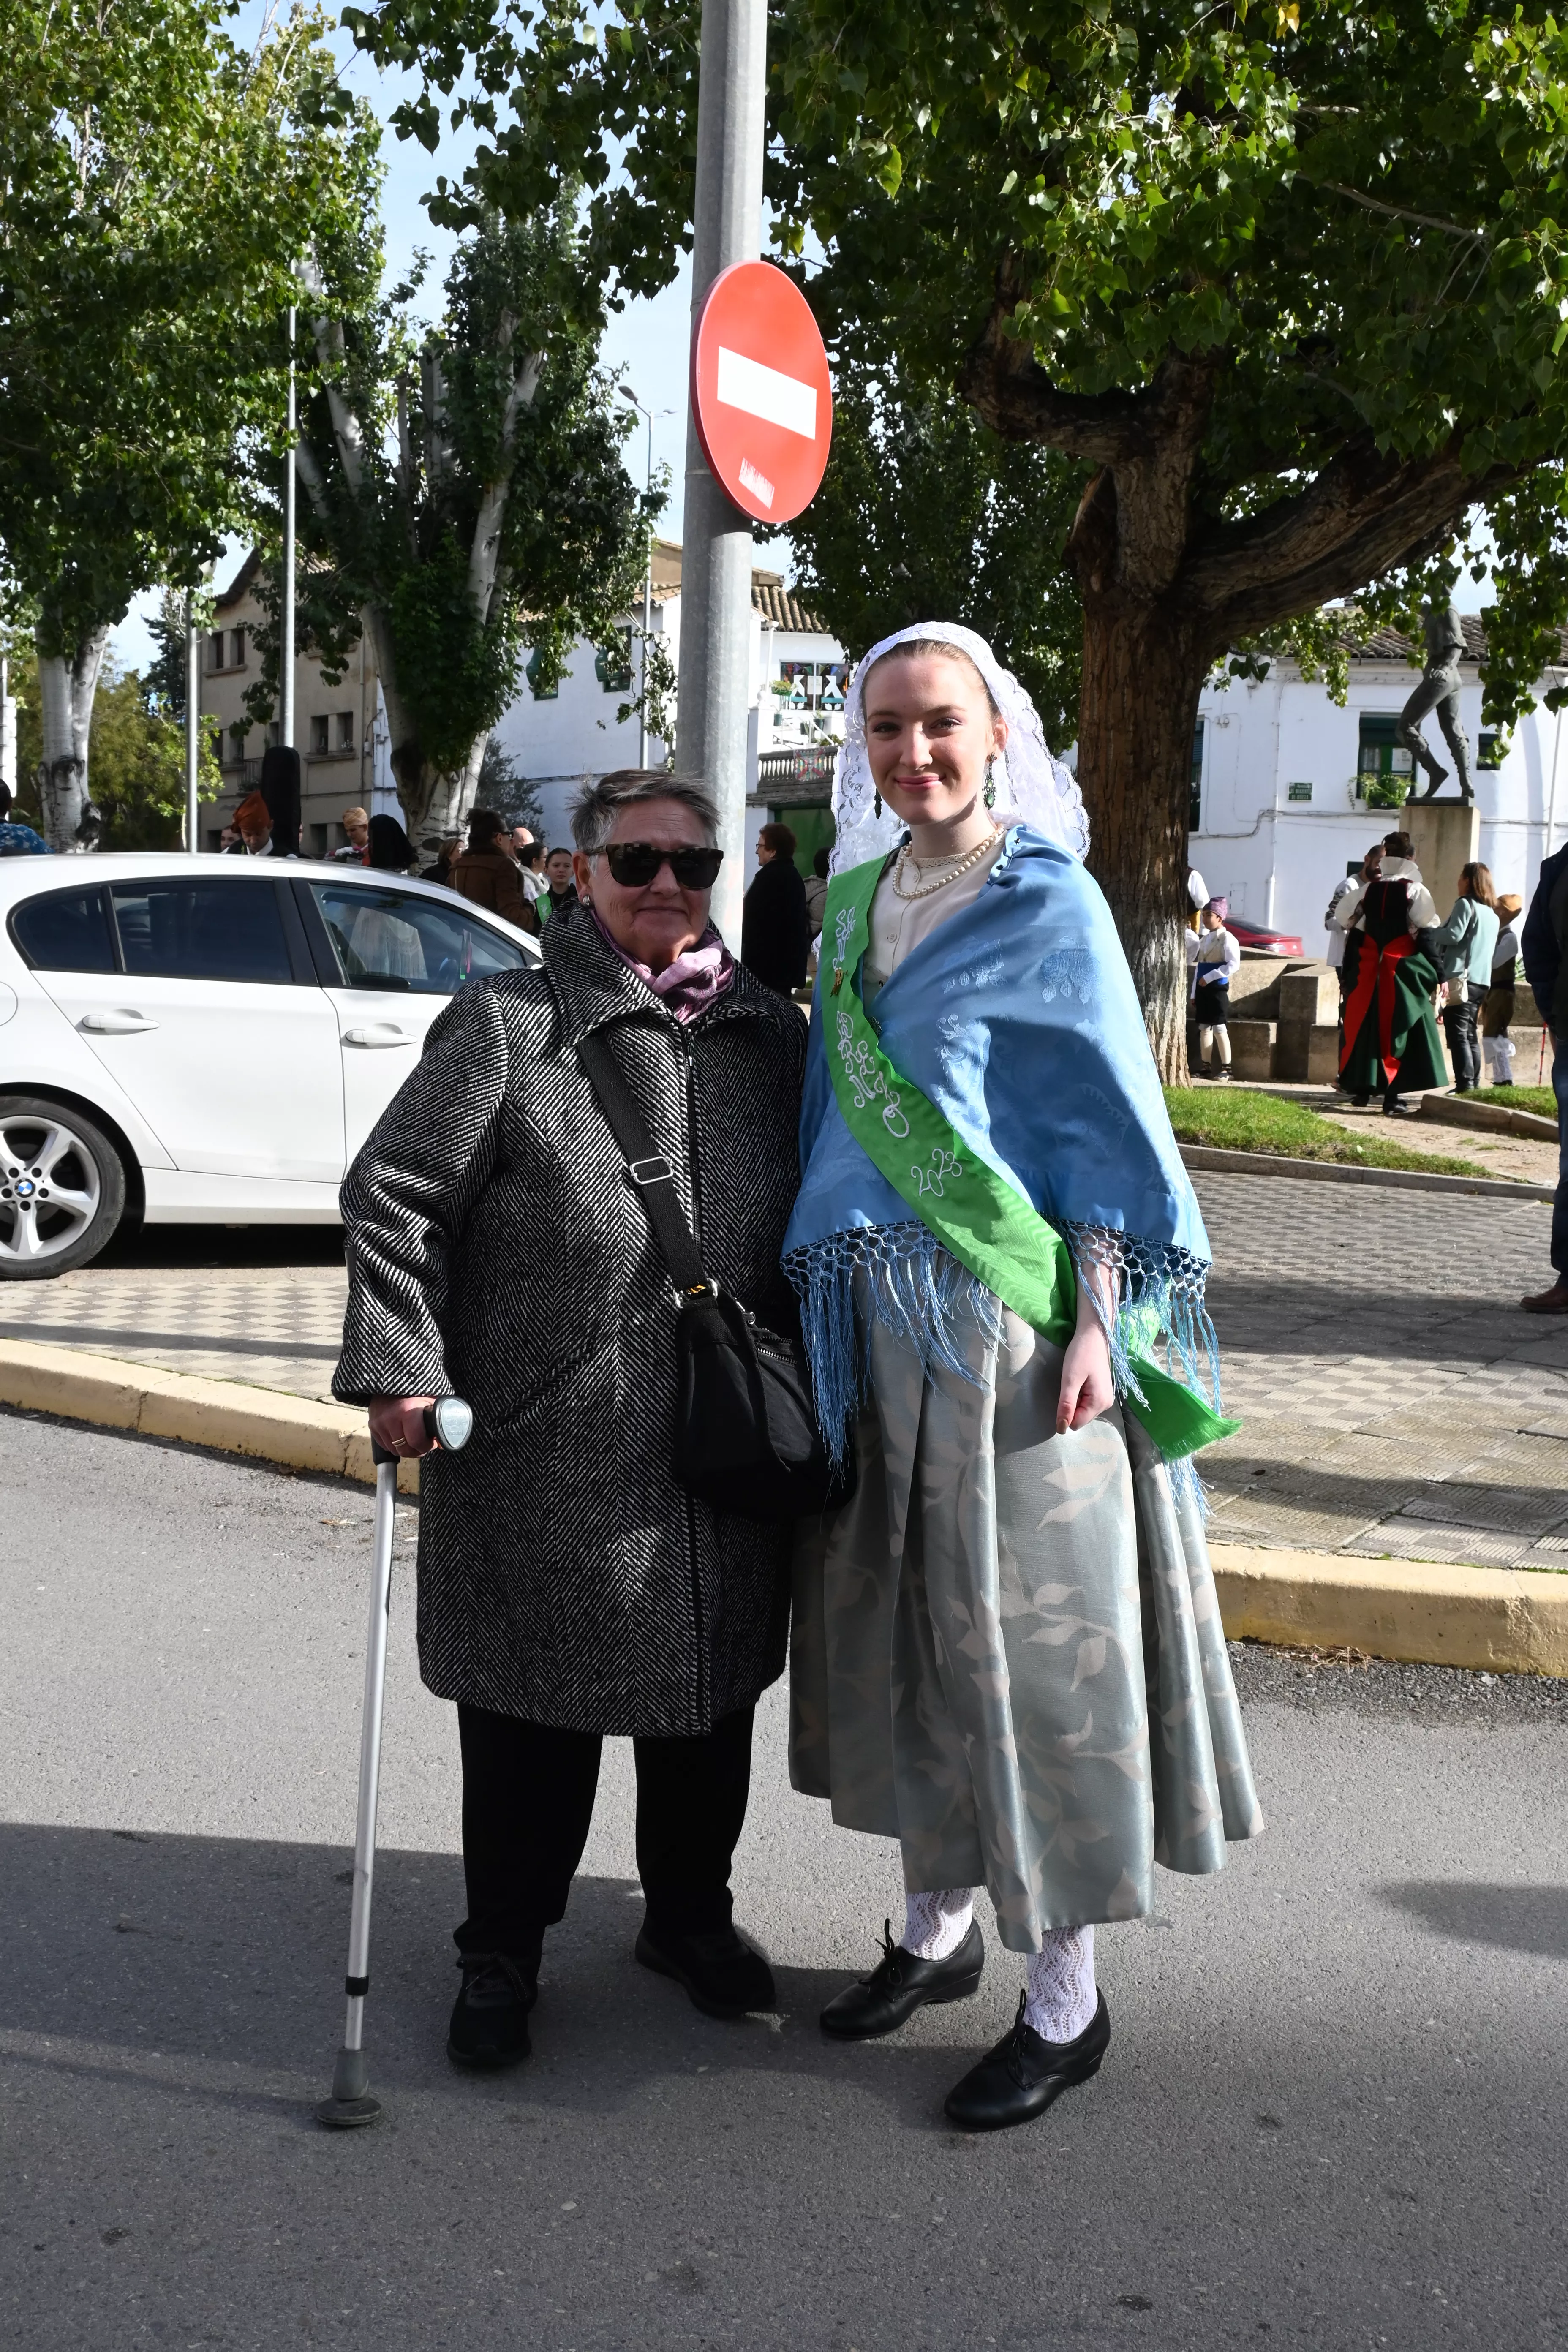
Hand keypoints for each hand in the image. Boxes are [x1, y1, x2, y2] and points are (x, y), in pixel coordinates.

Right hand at [368, 1396, 437, 1456]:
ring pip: (394, 1450)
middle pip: (404, 1450)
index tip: (432, 1442)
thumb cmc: (416, 1389)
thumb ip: (439, 1419)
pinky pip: (385, 1445)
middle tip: (424, 1443)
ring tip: (413, 1438)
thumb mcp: (431, 1399)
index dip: (427, 1446)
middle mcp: (390, 1418)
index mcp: (407, 1410)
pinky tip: (402, 1435)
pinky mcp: (372, 1425)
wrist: (392, 1377)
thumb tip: (444, 1443)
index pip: (416, 1441)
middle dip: (417, 1450)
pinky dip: (394, 1444)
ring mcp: (379, 1422)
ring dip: (406, 1448)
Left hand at [1056, 1315, 1114, 1434]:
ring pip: (1082, 1411)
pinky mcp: (1102, 1392)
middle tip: (1071, 1384)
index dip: (1065, 1413)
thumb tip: (1061, 1429)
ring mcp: (1105, 1398)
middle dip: (1071, 1406)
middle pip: (1080, 1418)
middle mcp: (1106, 1404)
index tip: (1064, 1393)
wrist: (1094, 1335)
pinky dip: (1079, 1395)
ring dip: (1074, 1399)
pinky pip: (1086, 1402)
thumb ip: (1066, 1405)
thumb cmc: (1081, 1354)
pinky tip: (1080, 1380)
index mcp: (1099, 1403)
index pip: (1076, 1424)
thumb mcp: (1070, 1380)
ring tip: (1076, 1381)